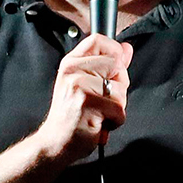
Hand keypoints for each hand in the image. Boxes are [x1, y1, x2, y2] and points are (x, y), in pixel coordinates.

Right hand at [37, 33, 131, 164]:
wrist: (56, 142)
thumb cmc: (74, 115)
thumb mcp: (87, 84)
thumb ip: (108, 65)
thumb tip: (126, 48)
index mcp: (72, 63)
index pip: (99, 40)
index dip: (114, 53)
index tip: (113, 71)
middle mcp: (72, 71)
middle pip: (117, 65)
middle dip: (119, 86)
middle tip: (101, 101)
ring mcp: (78, 86)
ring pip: (120, 89)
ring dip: (117, 107)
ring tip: (98, 113)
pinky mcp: (85, 103)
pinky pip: (119, 109)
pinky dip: (115, 121)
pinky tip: (99, 123)